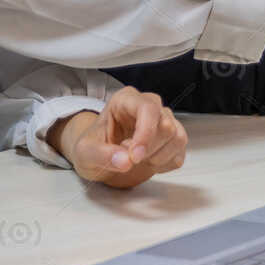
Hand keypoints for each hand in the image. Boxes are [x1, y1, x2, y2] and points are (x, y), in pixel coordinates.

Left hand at [47, 87, 187, 187]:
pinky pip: (179, 153)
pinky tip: (148, 163)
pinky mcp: (171, 141)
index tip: (135, 156)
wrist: (100, 160)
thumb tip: (124, 160)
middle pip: (166, 125)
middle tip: (129, 157)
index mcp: (125, 100)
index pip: (148, 108)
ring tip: (138, 160)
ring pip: (178, 138)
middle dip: (149, 149)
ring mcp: (162, 122)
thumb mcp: (85, 153)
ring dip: (159, 156)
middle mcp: (147, 106)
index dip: (146, 133)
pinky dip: (165, 164)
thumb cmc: (92, 149)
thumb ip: (101, 155)